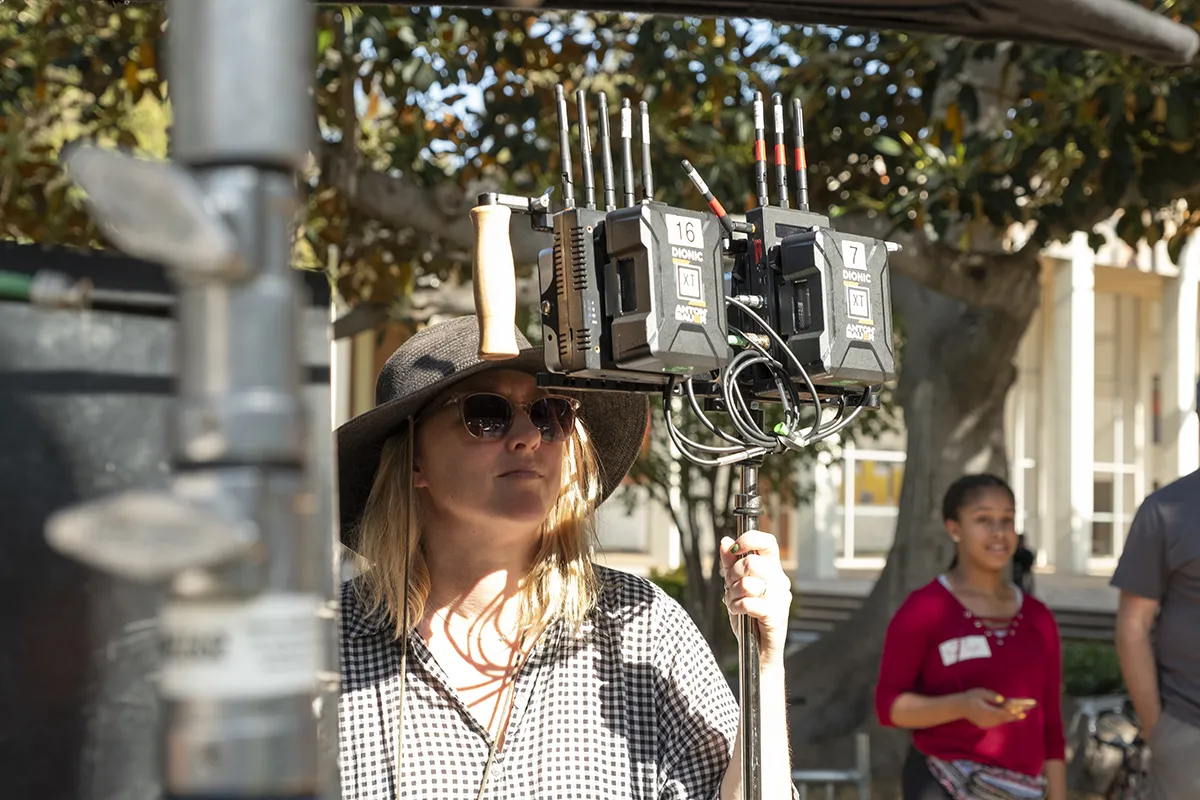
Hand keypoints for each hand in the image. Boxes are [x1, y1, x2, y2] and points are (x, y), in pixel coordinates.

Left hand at [720, 531, 792, 664]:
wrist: (758, 650)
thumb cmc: (748, 616)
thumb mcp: (734, 586)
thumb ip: (730, 564)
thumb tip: (725, 541)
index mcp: (772, 569)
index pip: (768, 542)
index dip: (750, 539)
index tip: (736, 547)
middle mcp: (780, 580)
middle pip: (751, 562)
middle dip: (732, 574)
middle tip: (730, 586)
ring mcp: (780, 597)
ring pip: (748, 583)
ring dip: (733, 594)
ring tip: (735, 602)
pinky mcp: (776, 615)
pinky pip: (749, 603)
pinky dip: (737, 607)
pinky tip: (738, 612)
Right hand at [958, 688, 1025, 729]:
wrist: (959, 707)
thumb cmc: (969, 697)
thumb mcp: (979, 693)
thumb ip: (991, 696)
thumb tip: (1002, 699)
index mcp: (987, 711)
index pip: (1003, 713)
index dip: (1013, 712)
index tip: (1022, 710)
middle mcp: (988, 719)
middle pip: (1004, 718)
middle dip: (1015, 715)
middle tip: (1026, 713)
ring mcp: (986, 723)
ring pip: (1002, 721)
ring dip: (1011, 718)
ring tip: (1022, 715)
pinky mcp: (985, 725)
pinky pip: (997, 722)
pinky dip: (1005, 720)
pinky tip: (1009, 717)